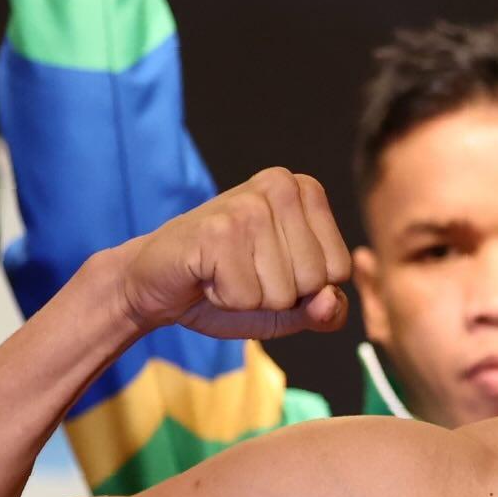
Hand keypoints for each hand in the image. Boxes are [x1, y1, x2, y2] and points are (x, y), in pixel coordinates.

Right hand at [113, 168, 351, 341]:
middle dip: (277, 295)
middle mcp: (281, 186)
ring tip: (224, 271)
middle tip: (242, 272)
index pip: (339, 269)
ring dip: (248, 298)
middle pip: (313, 280)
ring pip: (281, 292)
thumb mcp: (288, 306)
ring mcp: (248, 205)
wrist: (158, 281)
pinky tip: (207, 274)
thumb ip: (323, 310)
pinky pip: (246, 297)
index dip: (304, 289)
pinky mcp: (218, 230)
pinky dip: (225, 299)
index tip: (269, 270)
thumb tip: (330, 302)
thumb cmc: (228, 285)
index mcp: (305, 191)